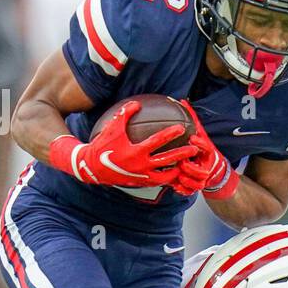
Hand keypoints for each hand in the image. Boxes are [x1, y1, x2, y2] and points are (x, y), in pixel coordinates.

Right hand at [51, 100, 194, 187]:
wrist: (92, 168)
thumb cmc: (103, 146)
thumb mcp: (111, 128)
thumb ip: (124, 114)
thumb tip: (137, 103)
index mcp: (135, 152)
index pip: (156, 142)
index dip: (170, 134)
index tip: (182, 128)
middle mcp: (141, 166)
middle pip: (167, 161)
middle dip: (183, 155)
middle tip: (195, 149)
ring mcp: (142, 177)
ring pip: (166, 176)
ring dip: (178, 170)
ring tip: (188, 164)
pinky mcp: (141, 184)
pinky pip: (159, 182)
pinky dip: (168, 178)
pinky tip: (175, 171)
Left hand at [170, 113, 237, 198]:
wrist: (215, 169)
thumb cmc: (203, 149)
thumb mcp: (200, 134)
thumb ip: (192, 119)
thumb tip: (183, 101)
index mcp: (208, 153)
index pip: (206, 147)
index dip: (200, 144)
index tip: (192, 138)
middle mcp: (207, 166)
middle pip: (202, 171)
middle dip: (191, 167)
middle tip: (182, 162)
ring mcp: (203, 178)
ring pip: (197, 184)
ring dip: (187, 180)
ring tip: (178, 175)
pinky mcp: (198, 186)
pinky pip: (191, 191)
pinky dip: (183, 189)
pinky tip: (175, 186)